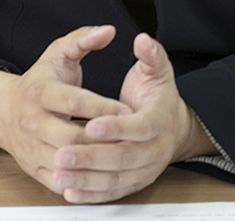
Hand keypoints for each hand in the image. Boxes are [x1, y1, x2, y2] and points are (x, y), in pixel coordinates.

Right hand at [0, 25, 130, 193]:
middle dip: (102, 139)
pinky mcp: (33, 168)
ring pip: (66, 162)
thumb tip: (108, 30)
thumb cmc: (39, 80)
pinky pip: (59, 181)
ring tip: (120, 155)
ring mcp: (31, 148)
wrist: (2, 110)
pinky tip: (101, 173)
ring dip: (94, 162)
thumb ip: (83, 39)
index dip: (102, 107)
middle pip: (71, 137)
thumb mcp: (57, 53)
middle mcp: (32, 121)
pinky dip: (80, 181)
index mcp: (40, 91)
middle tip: (129, 138)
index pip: (74, 101)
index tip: (127, 110)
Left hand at [50, 32, 213, 203]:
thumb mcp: (158, 71)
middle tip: (62, 154)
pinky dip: (91, 194)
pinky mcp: (134, 183)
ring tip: (60, 174)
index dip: (115, 127)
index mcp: (161, 120)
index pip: (139, 126)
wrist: (175, 127)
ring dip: (86, 179)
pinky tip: (69, 191)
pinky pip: (112, 193)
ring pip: (114, 179)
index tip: (90, 125)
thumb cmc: (158, 97)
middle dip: (91, 157)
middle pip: (123, 157)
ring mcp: (145, 169)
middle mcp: (156, 149)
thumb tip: (143, 40)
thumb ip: (151, 54)